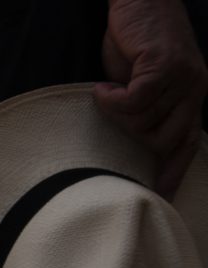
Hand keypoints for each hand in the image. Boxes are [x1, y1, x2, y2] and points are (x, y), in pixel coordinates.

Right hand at [94, 0, 207, 199]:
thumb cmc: (135, 41)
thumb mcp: (143, 81)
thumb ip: (146, 107)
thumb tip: (132, 138)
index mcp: (192, 97)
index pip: (188, 144)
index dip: (174, 172)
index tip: (160, 197)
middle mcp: (195, 90)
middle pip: (162, 141)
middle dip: (131, 136)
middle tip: (112, 115)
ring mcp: (183, 78)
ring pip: (143, 123)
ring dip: (116, 113)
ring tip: (105, 93)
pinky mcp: (164, 66)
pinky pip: (134, 102)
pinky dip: (112, 100)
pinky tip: (101, 89)